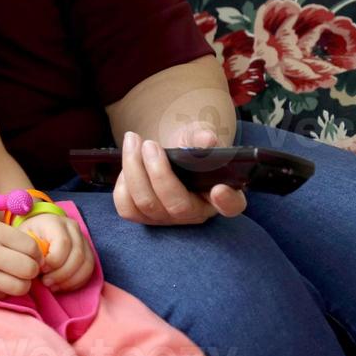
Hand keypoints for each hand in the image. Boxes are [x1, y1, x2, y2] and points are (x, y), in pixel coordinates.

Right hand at [0, 213, 42, 297]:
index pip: (32, 248)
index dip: (37, 253)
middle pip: (29, 269)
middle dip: (32, 269)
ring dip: (21, 282)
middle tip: (25, 266)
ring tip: (13, 275)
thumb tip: (37, 256)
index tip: (31, 254)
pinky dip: (5, 290)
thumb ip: (12, 238)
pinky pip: (3, 295)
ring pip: (20, 287)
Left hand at [18, 212, 93, 291]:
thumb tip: (36, 267)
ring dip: (69, 280)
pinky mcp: (88, 251)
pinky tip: (61, 286)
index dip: (53, 261)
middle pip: (77, 255)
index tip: (40, 269)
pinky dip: (76, 282)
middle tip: (46, 282)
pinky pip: (89, 270)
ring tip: (53, 286)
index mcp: (54, 222)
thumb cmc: (28, 237)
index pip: (63, 243)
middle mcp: (72, 227)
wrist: (37, 231)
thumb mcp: (23, 239)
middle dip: (61, 274)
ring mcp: (83, 239)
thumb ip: (28, 250)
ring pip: (86, 263)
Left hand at [113, 128, 247, 225]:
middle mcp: (196, 213)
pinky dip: (122, 183)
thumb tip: (205, 140)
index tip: (219, 189)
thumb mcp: (198, 136)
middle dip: (158, 171)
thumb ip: (202, 137)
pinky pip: (126, 208)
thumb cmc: (189, 145)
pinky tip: (128, 162)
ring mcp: (168, 218)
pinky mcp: (144, 217)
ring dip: (134, 169)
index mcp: (222, 194)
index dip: (228, 202)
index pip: (232, 206)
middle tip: (149, 143)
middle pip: (177, 205)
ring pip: (146, 204)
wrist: (167, 150)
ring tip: (133, 140)